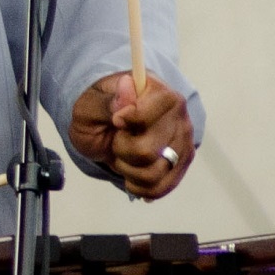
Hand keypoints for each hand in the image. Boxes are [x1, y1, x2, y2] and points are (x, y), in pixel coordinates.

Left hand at [70, 72, 192, 200]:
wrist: (107, 128)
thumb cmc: (99, 112)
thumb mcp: (90, 104)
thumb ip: (107, 100)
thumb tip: (126, 87)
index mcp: (159, 90)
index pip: (152, 111)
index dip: (130, 120)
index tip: (116, 120)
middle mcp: (179, 115)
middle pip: (147, 151)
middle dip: (121, 150)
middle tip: (118, 138)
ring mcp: (184, 142)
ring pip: (153, 173)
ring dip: (128, 170)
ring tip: (124, 155)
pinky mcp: (182, 164)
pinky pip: (160, 188)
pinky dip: (138, 186)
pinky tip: (131, 174)